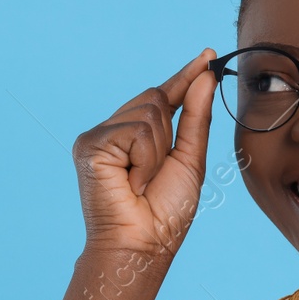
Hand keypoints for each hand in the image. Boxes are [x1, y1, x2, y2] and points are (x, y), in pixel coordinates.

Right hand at [73, 49, 216, 259]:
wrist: (142, 245)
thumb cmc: (165, 212)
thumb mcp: (190, 159)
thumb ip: (195, 117)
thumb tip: (205, 75)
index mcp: (135, 135)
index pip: (163, 96)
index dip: (185, 76)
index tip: (208, 54)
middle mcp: (113, 130)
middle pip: (155, 98)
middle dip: (168, 134)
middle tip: (154, 175)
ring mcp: (98, 136)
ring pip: (148, 113)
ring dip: (157, 152)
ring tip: (142, 182)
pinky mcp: (89, 144)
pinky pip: (136, 131)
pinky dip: (145, 159)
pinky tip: (131, 182)